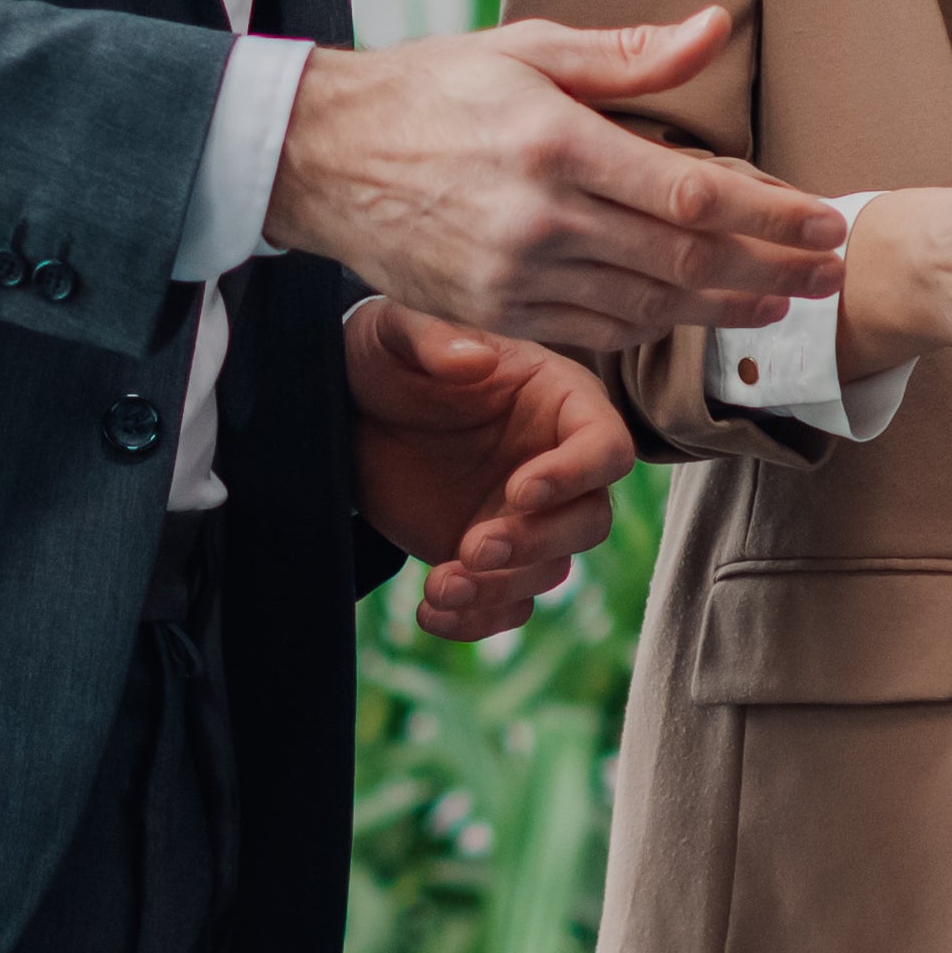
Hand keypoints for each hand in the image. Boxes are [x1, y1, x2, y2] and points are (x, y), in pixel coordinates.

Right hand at [270, 13, 846, 352]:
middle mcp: (539, 219)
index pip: (692, 195)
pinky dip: (657, 325)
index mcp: (555, 144)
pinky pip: (597, 330)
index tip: (822, 223)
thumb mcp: (527, 48)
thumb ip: (629, 55)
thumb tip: (715, 29)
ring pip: (649, 307)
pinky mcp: (495, 312)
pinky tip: (699, 314)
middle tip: (830, 273)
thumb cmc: (430, 90)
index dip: (771, 216)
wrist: (318, 156)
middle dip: (772, 270)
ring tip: (785, 302)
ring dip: (727, 309)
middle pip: (686, 260)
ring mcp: (515, 277)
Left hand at [345, 304, 639, 641]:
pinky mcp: (491, 558)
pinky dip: (478, 621)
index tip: (517, 491)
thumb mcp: (397, 330)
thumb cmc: (384, 358)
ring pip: (551, 570)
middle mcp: (556, 464)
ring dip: (502, 588)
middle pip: (590, 520)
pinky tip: (432, 612)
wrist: (345, 414)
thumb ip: (434, 337)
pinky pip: (509, 604)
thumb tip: (477, 360)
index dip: (574, 476)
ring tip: (440, 586)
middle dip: (537, 543)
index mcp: (560, 401)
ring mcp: (525, 517)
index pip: (606, 447)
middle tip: (473, 546)